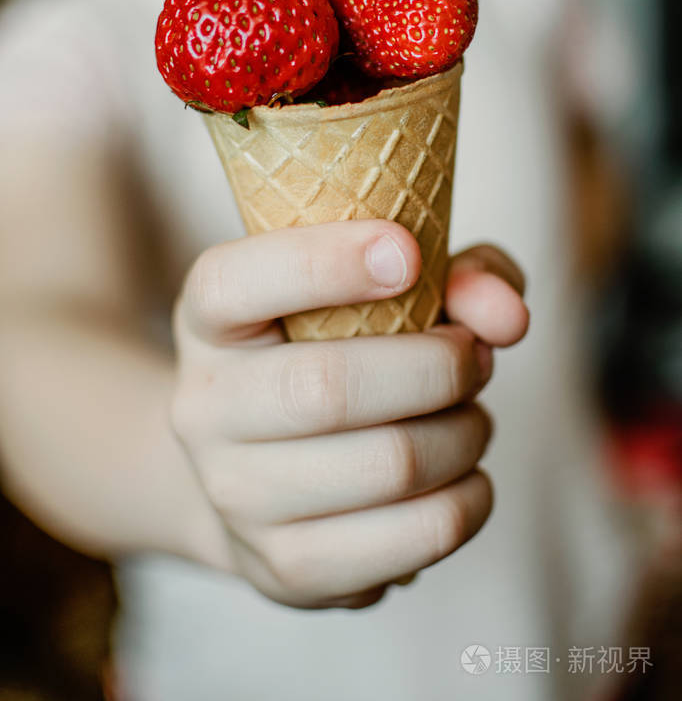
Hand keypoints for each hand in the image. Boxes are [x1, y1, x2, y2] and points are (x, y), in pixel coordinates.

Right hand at [170, 220, 527, 609]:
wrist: (259, 469)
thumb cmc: (334, 351)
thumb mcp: (380, 289)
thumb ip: (456, 275)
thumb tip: (506, 316)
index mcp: (209, 318)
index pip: (233, 283)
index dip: (325, 262)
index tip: (407, 252)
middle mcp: (203, 407)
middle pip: (330, 388)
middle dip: (439, 366)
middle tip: (474, 356)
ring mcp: (236, 496)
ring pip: (389, 466)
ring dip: (465, 432)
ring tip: (470, 414)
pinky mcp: (287, 567)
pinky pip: (417, 537)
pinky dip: (470, 499)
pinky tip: (463, 475)